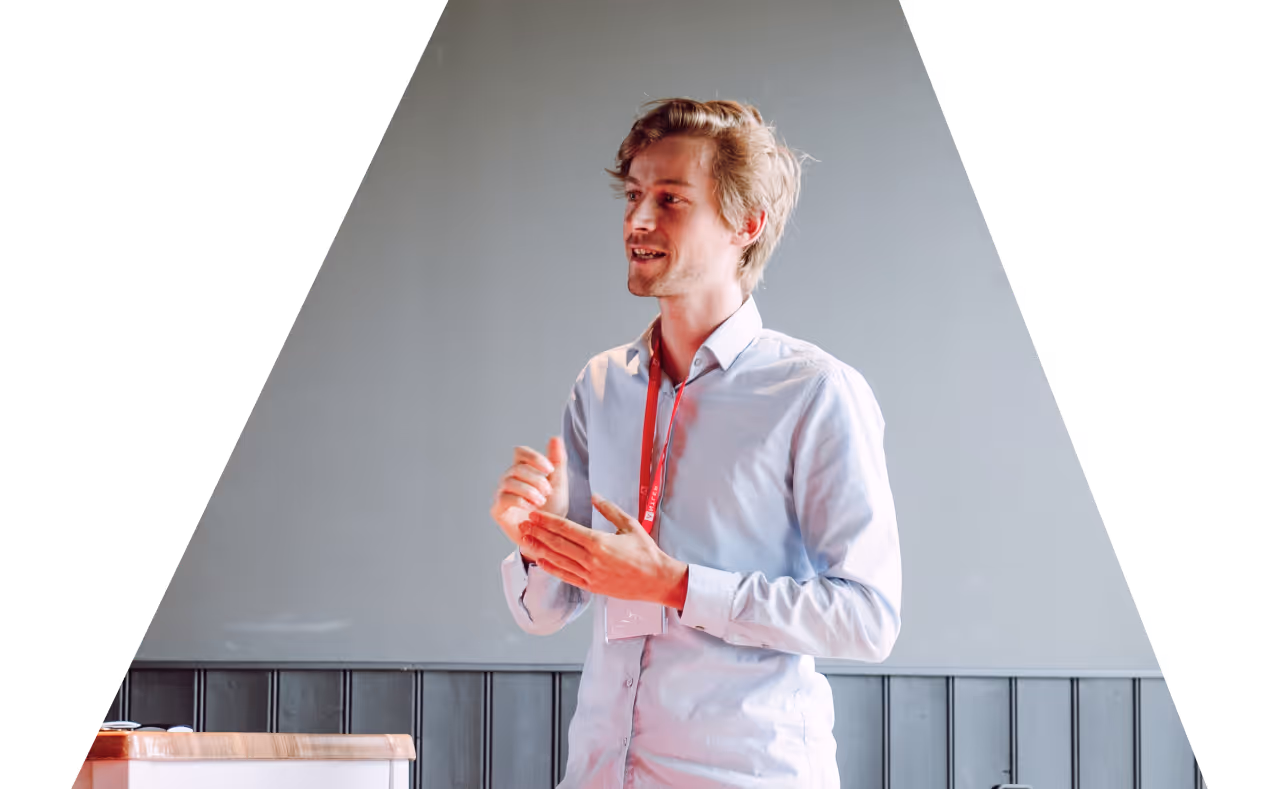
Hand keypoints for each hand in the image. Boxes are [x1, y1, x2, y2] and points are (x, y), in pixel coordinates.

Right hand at [490, 437, 569, 556]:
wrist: (548, 536)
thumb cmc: (551, 510)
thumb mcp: (559, 484)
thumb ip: (557, 462)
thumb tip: (555, 437)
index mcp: (523, 470)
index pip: (520, 452)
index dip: (534, 457)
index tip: (549, 469)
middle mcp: (509, 479)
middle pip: (517, 467)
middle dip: (536, 478)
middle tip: (548, 492)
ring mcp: (501, 494)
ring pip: (509, 481)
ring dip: (529, 490)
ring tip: (541, 502)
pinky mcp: (497, 510)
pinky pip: (504, 498)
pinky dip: (520, 500)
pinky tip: (531, 508)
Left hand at [519, 494, 688, 608]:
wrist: (657, 580)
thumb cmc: (646, 552)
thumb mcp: (630, 525)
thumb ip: (610, 510)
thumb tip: (595, 496)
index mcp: (599, 542)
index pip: (566, 529)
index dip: (547, 521)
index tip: (534, 515)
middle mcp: (591, 559)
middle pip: (557, 543)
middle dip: (537, 533)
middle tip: (522, 524)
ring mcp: (590, 574)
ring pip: (558, 560)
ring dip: (539, 549)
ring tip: (525, 541)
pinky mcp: (591, 586)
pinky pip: (566, 576)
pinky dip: (552, 568)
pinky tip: (541, 560)